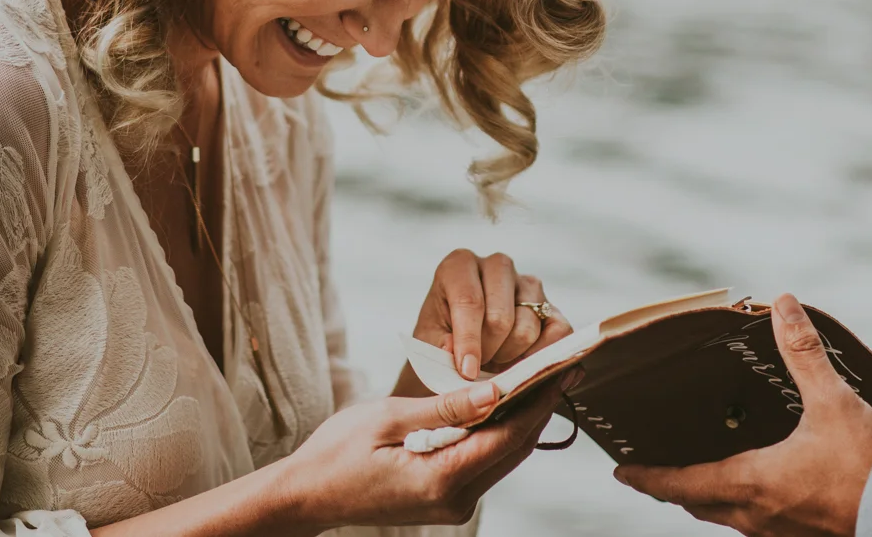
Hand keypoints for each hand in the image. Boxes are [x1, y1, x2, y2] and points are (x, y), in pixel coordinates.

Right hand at [273, 379, 563, 527]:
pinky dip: (498, 432)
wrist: (308, 494)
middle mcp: (455, 501)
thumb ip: (445, 407)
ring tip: (543, 379)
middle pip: (513, 449)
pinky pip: (483, 461)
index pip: (507, 436)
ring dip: (522, 419)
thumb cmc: (338, 452)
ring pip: (502, 456)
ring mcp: (452, 505)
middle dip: (539, 407)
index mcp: (440, 480)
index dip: (537, 401)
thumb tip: (495, 391)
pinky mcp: (446, 500)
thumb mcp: (389, 417)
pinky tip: (505, 404)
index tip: (559, 369)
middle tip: (563, 368)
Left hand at [407, 249, 572, 383]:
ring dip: (510, 356)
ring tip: (493, 359)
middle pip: (500, 317)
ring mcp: (529, 284)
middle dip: (488, 351)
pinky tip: (518, 361)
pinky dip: (539, 357)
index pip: (469, 301)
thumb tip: (453, 349)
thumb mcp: (428, 342)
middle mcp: (497, 265)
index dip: (468, 341)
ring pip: (527, 328)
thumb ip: (437, 345)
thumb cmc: (442, 339)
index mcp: (459, 265)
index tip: (467, 372)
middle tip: (477, 366)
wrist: (463, 347)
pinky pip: (557, 334)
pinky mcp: (552, 306)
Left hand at [614, 294, 871, 536]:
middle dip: (672, 487)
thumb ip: (803, 352)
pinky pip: (754, 524)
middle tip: (654, 470)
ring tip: (700, 473)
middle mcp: (755, 515)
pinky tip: (758, 486)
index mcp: (750, 482)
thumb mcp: (832, 401)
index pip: (679, 484)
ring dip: (706, 496)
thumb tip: (782, 306)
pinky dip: (740, 504)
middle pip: (696, 503)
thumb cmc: (868, 467)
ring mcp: (777, 532)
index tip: (621, 470)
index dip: (646, 476)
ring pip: (725, 516)